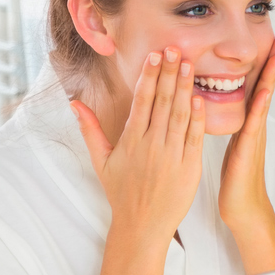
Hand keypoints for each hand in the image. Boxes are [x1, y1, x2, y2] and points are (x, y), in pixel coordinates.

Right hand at [74, 48, 203, 245]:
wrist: (142, 225)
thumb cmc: (122, 193)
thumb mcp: (102, 161)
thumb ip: (90, 129)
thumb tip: (74, 103)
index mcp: (130, 141)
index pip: (141, 101)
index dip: (149, 76)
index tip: (155, 55)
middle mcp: (151, 144)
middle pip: (162, 102)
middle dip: (169, 73)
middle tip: (175, 48)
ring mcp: (171, 154)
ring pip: (180, 114)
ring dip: (184, 88)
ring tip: (188, 64)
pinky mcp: (190, 166)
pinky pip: (195, 136)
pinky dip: (198, 117)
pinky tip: (200, 98)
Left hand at [219, 35, 274, 229]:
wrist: (244, 207)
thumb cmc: (236, 178)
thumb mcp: (236, 144)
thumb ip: (239, 124)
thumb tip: (233, 107)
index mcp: (250, 121)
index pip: (258, 84)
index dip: (265, 62)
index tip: (272, 39)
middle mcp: (256, 124)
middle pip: (267, 85)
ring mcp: (255, 135)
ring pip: (264, 99)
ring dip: (271, 76)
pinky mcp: (248, 149)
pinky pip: (254, 123)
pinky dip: (260, 106)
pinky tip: (263, 91)